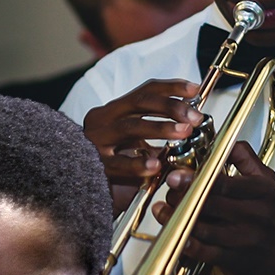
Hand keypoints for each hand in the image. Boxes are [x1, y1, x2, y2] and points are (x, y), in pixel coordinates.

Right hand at [81, 78, 203, 210]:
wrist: (79, 186)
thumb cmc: (112, 161)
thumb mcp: (134, 140)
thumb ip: (155, 129)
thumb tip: (188, 120)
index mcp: (113, 111)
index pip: (144, 91)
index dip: (171, 87)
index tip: (194, 89)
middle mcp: (103, 120)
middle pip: (139, 103)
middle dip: (171, 106)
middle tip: (194, 116)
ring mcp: (97, 141)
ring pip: (130, 126)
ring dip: (160, 127)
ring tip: (183, 132)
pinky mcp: (95, 165)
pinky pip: (119, 163)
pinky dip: (138, 163)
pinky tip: (155, 166)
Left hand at [157, 141, 274, 274]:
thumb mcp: (274, 190)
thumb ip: (250, 164)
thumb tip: (229, 142)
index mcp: (263, 192)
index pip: (224, 180)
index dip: (195, 177)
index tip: (176, 174)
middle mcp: (256, 214)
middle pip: (209, 200)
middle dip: (181, 196)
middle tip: (167, 192)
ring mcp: (246, 239)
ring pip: (202, 225)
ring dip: (176, 218)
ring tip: (162, 211)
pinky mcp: (237, 261)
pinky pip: (204, 252)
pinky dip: (185, 244)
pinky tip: (174, 236)